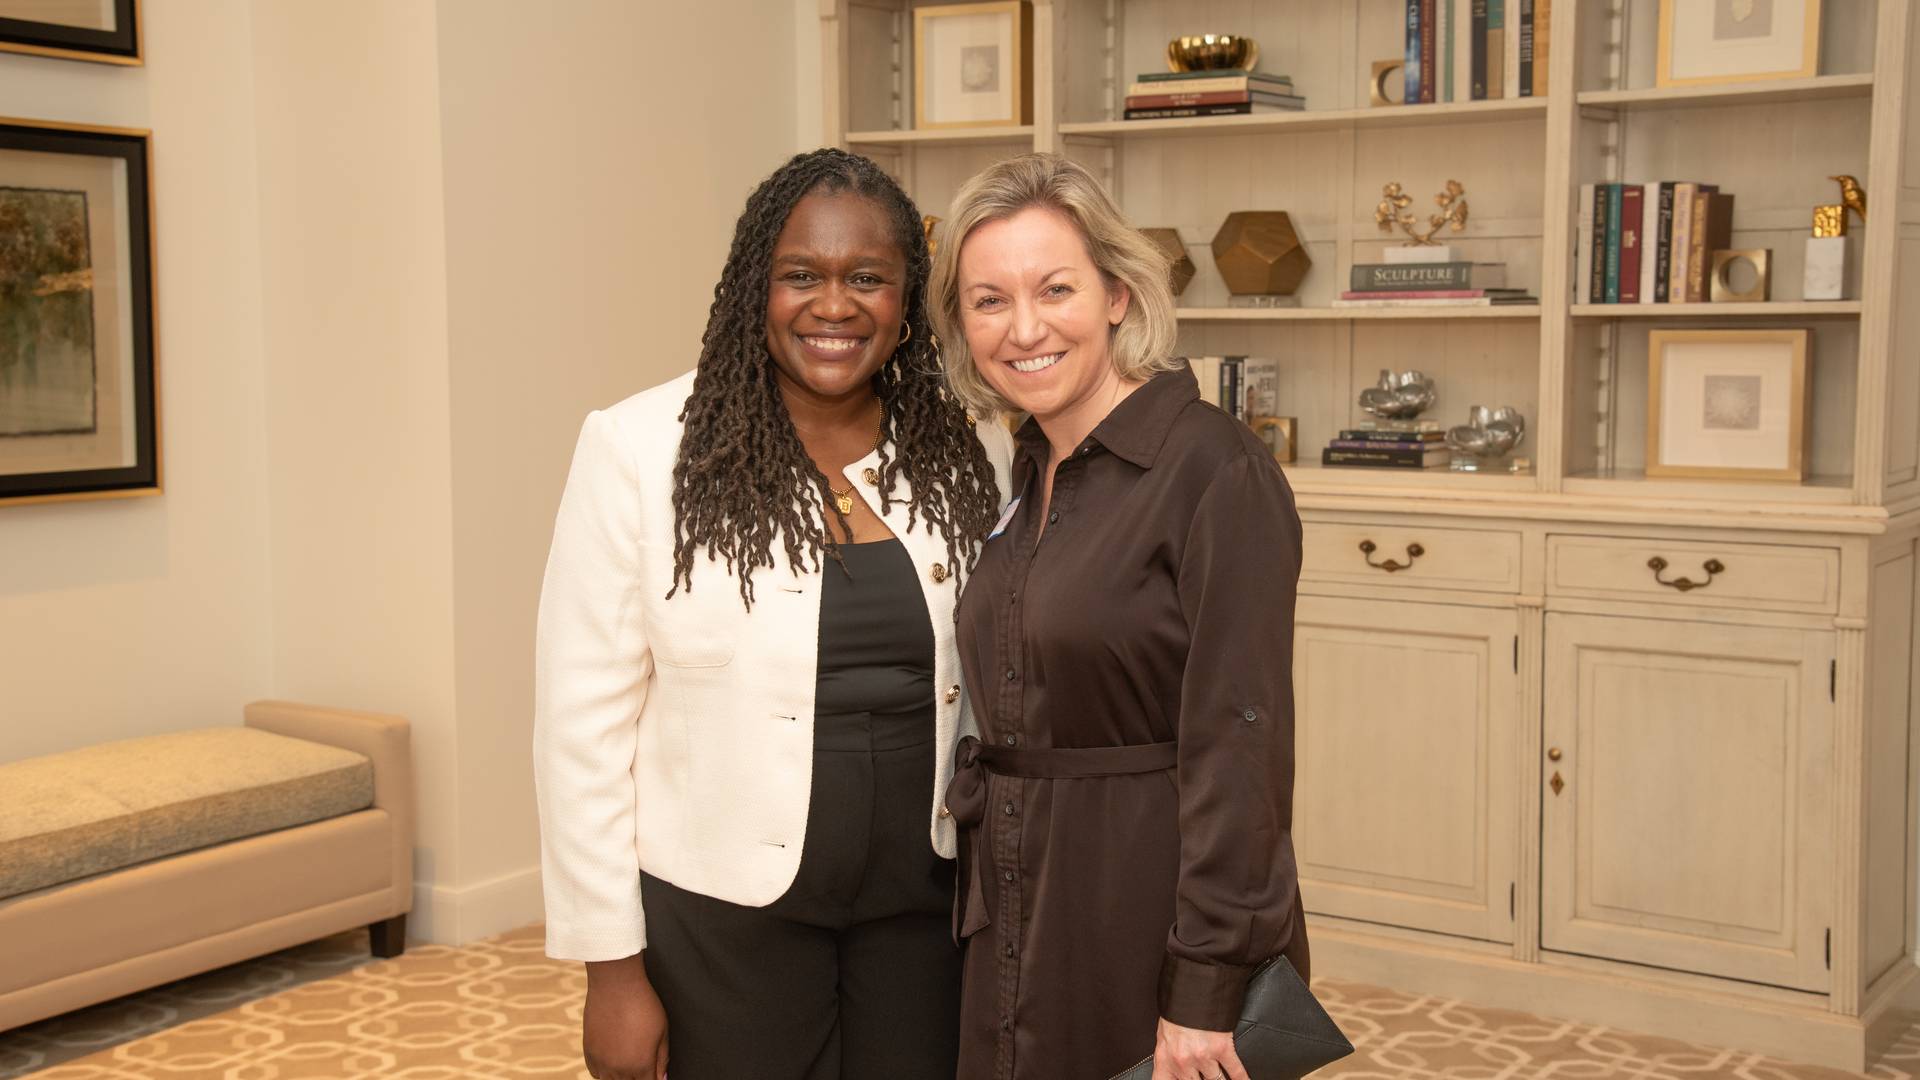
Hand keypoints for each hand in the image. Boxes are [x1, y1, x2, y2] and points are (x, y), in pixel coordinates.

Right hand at [582, 954, 668, 1079]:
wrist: (616, 985)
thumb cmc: (642, 1003)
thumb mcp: (663, 1031)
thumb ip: (663, 1059)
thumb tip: (662, 1078)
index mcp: (641, 1065)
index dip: (655, 1079)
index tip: (655, 1075)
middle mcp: (619, 1069)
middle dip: (639, 1079)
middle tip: (642, 1064)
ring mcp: (601, 1062)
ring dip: (621, 1078)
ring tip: (628, 1063)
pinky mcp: (589, 1052)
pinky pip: (596, 1073)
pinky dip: (604, 1072)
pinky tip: (613, 1062)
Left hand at [1150, 1016, 1248, 1079]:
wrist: (1190, 987)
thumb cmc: (1176, 1007)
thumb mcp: (1163, 1032)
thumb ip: (1169, 1053)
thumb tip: (1174, 1064)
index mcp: (1165, 1057)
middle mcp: (1183, 1061)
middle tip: (1206, 1078)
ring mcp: (1203, 1056)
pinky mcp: (1222, 1048)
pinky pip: (1235, 1071)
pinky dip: (1242, 1079)